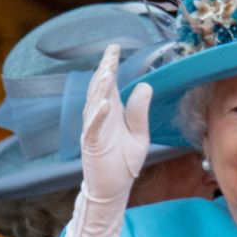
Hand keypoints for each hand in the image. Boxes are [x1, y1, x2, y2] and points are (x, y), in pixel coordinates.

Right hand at [80, 44, 151, 202]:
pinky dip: (98, 115)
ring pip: (94, 104)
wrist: (113, 188)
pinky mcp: (92, 145)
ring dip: (100, 89)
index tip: (114, 48)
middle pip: (100, 89)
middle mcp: (100, 117)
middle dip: (104, 71)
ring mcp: (94, 130)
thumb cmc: (124, 162)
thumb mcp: (139, 135)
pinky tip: (105, 103)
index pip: (109, 84)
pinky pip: (94, 127)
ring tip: (107, 72)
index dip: (110, 66)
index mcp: (112, 112)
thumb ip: (140, 112)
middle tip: (111, 54)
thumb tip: (144, 85)